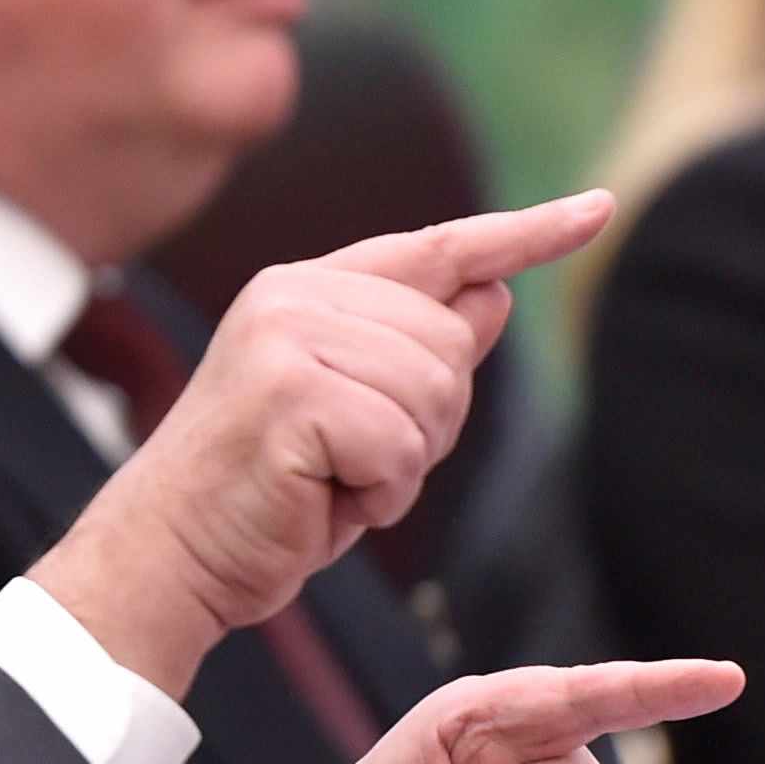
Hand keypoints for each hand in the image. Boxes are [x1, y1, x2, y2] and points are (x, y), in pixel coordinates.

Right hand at [35, 193, 611, 695]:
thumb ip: (418, 354)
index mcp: (306, 288)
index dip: (525, 233)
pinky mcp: (289, 395)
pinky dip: (380, 494)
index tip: (597, 209)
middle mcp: (294, 296)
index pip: (439, 249)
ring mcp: (287, 339)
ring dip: (403, 465)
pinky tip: (324, 501)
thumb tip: (494, 295)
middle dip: (428, 425)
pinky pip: (400, 446)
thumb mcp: (356, 417)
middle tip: (351, 465)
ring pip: (434, 394)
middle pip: (451, 344)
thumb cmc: (264, 495)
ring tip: (332, 482)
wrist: (167, 554)